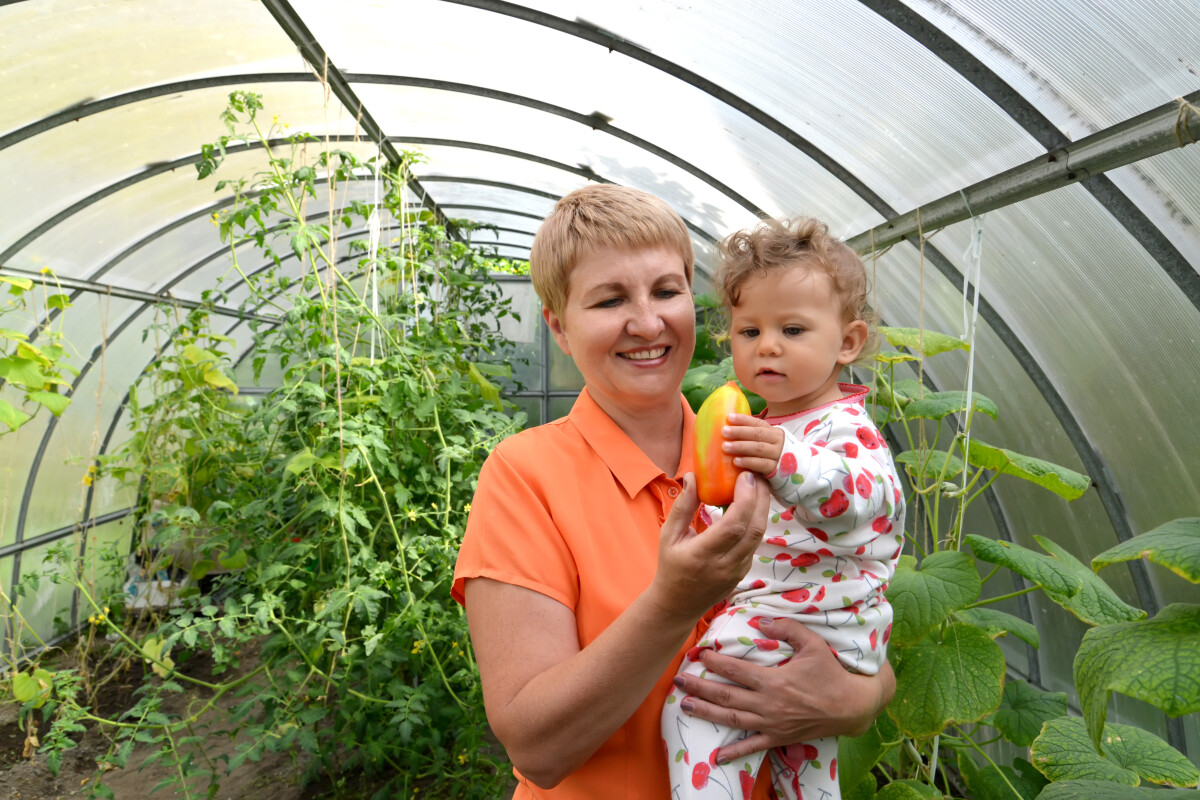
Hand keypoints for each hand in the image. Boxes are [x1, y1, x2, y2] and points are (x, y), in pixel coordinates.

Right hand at [647, 471, 770, 623]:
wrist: (678, 604)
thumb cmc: (670, 565)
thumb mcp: (668, 536)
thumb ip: (682, 507)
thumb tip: (692, 477)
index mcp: (703, 555)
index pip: (733, 525)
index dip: (744, 498)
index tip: (745, 476)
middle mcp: (725, 564)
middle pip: (754, 529)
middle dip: (760, 497)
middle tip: (756, 474)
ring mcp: (738, 570)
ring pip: (759, 535)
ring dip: (762, 508)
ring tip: (758, 485)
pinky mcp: (744, 571)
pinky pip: (755, 542)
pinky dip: (757, 520)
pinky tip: (752, 505)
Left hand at [672, 618, 894, 761]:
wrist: (851, 706)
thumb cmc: (830, 673)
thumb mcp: (812, 644)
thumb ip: (786, 629)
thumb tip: (760, 623)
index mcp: (773, 681)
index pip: (736, 670)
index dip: (715, 662)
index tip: (699, 654)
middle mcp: (768, 704)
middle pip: (726, 695)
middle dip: (699, 688)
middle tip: (678, 681)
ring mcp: (771, 724)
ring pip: (732, 719)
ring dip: (706, 713)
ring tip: (685, 706)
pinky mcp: (778, 737)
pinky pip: (753, 746)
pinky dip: (735, 753)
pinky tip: (717, 757)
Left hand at [723, 413, 784, 477]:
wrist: (788, 469)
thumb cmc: (768, 452)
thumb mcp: (764, 441)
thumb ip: (751, 434)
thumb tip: (728, 424)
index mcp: (773, 431)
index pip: (757, 423)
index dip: (743, 419)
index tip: (729, 417)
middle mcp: (777, 441)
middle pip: (757, 434)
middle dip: (739, 432)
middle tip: (724, 431)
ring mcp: (777, 454)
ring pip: (758, 448)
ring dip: (741, 446)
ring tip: (725, 447)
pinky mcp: (774, 468)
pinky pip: (760, 464)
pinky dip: (748, 462)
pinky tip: (735, 461)